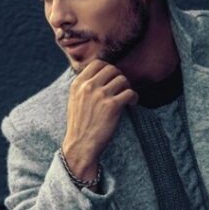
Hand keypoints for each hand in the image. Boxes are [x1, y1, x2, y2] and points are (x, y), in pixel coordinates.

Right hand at [62, 60, 138, 179]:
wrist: (80, 146)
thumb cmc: (79, 126)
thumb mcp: (74, 100)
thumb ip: (84, 86)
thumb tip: (100, 75)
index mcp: (78, 84)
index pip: (97, 63)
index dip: (108, 68)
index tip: (112, 78)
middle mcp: (89, 87)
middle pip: (112, 69)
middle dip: (119, 78)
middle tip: (121, 89)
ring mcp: (101, 95)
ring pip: (122, 79)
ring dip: (127, 88)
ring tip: (126, 98)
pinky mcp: (112, 106)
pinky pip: (130, 93)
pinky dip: (134, 97)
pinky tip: (132, 104)